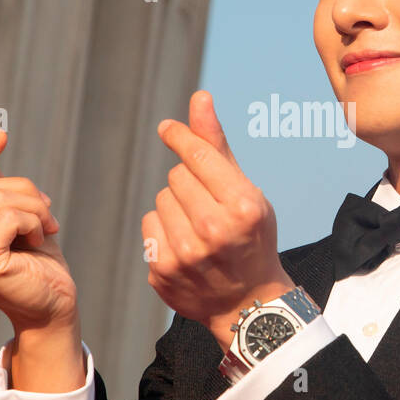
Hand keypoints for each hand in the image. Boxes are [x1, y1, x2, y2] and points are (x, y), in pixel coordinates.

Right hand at [0, 115, 77, 335]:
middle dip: (24, 192)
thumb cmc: (32, 258)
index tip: (2, 136)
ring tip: (45, 228)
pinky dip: (33, 221)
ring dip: (34, 208)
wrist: (53, 302)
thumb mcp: (8, 207)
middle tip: (47, 215)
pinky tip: (38, 242)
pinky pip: (8, 216)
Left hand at [143, 91, 293, 350]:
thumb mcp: (246, 190)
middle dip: (190, 184)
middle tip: (209, 206)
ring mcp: (186, 254)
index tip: (167, 128)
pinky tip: (184, 245)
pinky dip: (163, 229)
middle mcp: (213, 231)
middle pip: (176, 175)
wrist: (248, 303)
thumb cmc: (250, 238)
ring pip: (161, 198)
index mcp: (242, 207)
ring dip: (175, 206)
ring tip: (198, 228)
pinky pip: (149, 223)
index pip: (197, 155)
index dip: (180, 137)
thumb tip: (199, 97)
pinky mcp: (162, 270)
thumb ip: (217, 144)